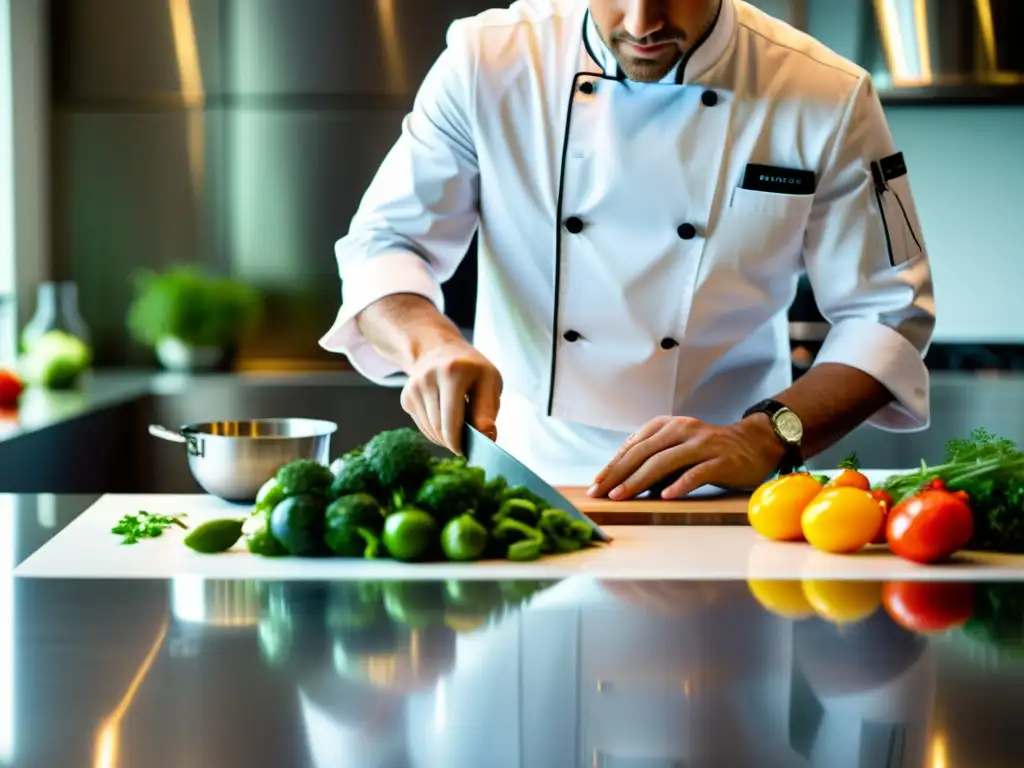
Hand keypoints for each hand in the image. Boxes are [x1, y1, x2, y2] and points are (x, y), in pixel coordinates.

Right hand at [400, 339, 502, 454]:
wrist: (439, 349)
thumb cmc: (470, 368)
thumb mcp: (490, 380)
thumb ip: (488, 410)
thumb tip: (488, 437)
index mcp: (453, 371)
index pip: (452, 419)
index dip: (459, 441)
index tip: (467, 450)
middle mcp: (428, 377)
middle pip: (439, 427)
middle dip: (452, 441)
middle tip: (465, 444)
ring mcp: (413, 387)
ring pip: (429, 429)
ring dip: (444, 438)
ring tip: (458, 430)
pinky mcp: (406, 397)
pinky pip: (422, 426)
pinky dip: (435, 432)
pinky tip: (445, 422)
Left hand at [588, 415, 786, 499]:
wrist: (754, 445)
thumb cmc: (708, 451)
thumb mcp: (677, 447)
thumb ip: (653, 459)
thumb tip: (621, 480)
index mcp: (667, 425)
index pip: (633, 446)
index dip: (612, 465)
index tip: (595, 484)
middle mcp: (683, 430)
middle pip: (644, 453)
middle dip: (618, 474)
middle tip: (600, 492)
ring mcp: (703, 444)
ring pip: (664, 462)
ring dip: (639, 480)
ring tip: (622, 496)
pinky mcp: (721, 459)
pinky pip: (697, 472)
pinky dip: (680, 484)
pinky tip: (665, 497)